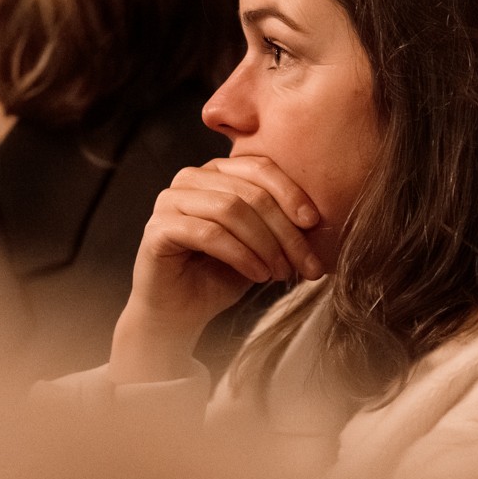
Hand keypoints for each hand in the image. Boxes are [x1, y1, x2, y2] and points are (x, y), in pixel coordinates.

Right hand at [109, 156, 324, 382]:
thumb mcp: (259, 244)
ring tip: (280, 272)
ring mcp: (170, 200)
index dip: (290, 192)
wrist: (181, 312)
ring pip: (230, 209)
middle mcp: (190, 178)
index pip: (259, 166)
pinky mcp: (158, 229)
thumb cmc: (221, 274)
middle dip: (283, 230)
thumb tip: (319, 220)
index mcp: (216, 171)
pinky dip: (241, 255)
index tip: (314, 223)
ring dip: (264, 244)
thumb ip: (279, 223)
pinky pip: (209, 233)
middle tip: (304, 263)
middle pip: (248, 192)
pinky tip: (257, 274)